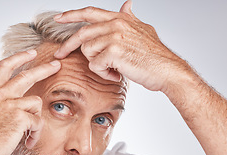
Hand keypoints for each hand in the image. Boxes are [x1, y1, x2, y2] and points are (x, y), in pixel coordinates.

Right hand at [0, 50, 60, 154]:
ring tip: (29, 134)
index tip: (32, 53)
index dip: (19, 58)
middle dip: (44, 68)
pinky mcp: (19, 117)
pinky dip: (35, 134)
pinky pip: (38, 122)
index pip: (4, 67)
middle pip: (27, 75)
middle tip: (57, 65)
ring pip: (36, 102)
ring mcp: (9, 104)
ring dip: (36, 119)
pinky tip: (27, 142)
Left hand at [54, 1, 191, 92]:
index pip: (90, 12)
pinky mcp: (114, 51)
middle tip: (60, 56)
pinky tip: (117, 75)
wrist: (168, 70)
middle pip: (82, 34)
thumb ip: (130, 18)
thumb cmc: (155, 56)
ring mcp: (115, 36)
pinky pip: (95, 65)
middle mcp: (116, 24)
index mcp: (120, 19)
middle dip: (67, 47)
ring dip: (96, 65)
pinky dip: (103, 74)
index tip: (58, 18)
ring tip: (112, 70)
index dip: (72, 15)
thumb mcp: (143, 30)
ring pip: (87, 51)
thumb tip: (126, 4)